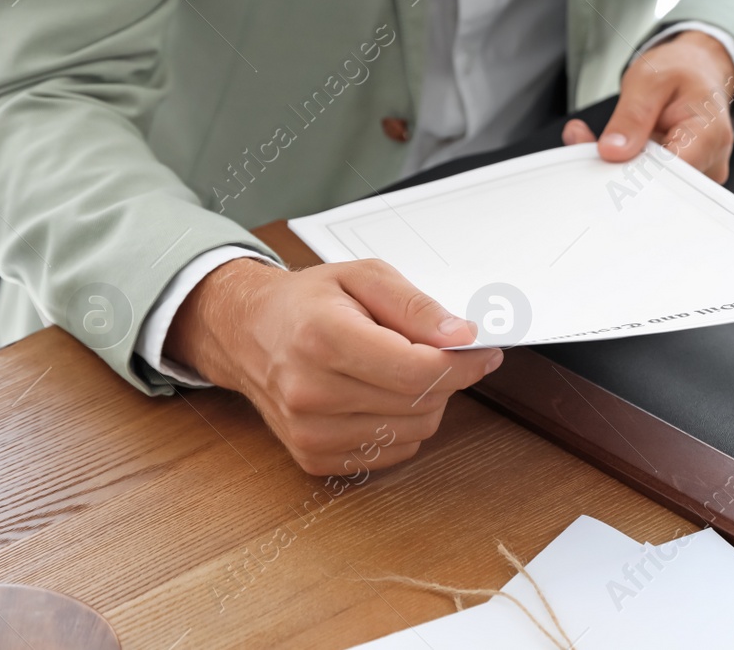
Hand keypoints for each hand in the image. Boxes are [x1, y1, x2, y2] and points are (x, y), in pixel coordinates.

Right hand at [164, 257, 501, 475]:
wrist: (249, 332)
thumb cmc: (307, 302)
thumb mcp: (365, 277)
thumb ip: (417, 306)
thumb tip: (462, 336)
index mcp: (323, 339)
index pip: (417, 371)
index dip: (463, 364)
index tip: (485, 351)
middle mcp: (311, 392)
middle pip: (420, 403)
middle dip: (444, 376)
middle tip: (438, 351)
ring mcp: (309, 431)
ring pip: (413, 431)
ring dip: (425, 402)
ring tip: (400, 369)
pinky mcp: (313, 457)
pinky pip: (392, 451)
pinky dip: (402, 424)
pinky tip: (381, 394)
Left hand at [562, 30, 733, 182]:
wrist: (697, 70)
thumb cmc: (680, 71)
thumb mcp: (648, 80)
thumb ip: (631, 117)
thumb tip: (612, 151)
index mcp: (709, 134)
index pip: (671, 175)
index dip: (634, 174)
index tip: (607, 157)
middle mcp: (710, 161)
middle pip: (660, 187)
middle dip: (620, 168)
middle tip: (593, 141)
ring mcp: (699, 173)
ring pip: (652, 188)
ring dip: (623, 167)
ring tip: (616, 137)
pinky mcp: (685, 179)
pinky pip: (653, 183)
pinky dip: (631, 167)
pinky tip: (624, 147)